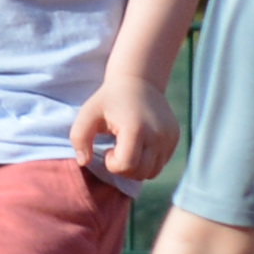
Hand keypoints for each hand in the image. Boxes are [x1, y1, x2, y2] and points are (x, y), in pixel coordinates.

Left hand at [74, 81, 180, 195]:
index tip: (108, 149)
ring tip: (127, 149)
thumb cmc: (109, 100)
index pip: (126, 166)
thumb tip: (83, 162)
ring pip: (152, 172)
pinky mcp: (174, 137)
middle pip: (140, 173)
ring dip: (136, 168)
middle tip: (116, 149)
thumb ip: (79, 138)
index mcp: (136, 129)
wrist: (138, 81)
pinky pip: (161, 163)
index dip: (112, 164)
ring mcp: (169, 137)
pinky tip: (139, 145)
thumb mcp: (88, 113)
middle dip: (123, 168)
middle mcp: (157, 135)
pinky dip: (148, 161)